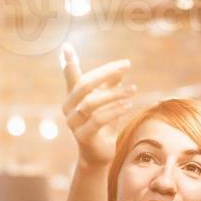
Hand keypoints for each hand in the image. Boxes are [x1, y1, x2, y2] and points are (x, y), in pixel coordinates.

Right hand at [60, 44, 137, 166]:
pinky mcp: (83, 137)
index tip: (66, 46)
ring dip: (114, 94)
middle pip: (84, 85)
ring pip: (92, 103)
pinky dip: (114, 111)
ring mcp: (73, 123)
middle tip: (126, 65)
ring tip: (133, 89)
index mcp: (72, 96)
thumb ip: (110, 86)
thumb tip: (120, 70)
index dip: (68, 62)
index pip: (70, 76)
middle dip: (106, 73)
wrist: (98, 154)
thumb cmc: (103, 124)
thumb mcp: (108, 102)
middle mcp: (68, 108)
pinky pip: (98, 120)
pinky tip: (128, 105)